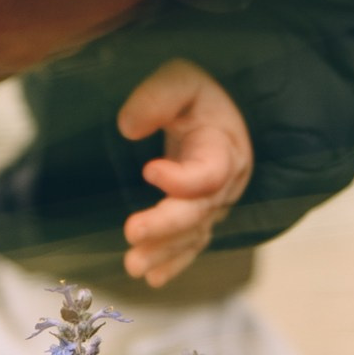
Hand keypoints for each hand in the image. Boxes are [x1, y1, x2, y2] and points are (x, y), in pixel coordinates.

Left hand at [117, 60, 252, 287]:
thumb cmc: (197, 92)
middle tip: (132, 231)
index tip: (149, 170)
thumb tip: (128, 128)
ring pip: (194, 233)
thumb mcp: (181, 78)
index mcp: (224, 146)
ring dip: (164, 251)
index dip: (182, 179)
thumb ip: (158, 96)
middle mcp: (225, 181)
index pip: (210, 172)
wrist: (220, 106)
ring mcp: (215, 202)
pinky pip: (192, 242)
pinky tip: (153, 276)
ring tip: (133, 265)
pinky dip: (174, 261)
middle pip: (199, 210)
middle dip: (166, 225)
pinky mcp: (201, 213)